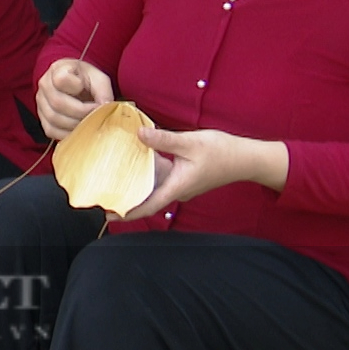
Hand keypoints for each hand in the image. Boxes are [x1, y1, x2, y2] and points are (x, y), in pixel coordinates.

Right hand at [37, 58, 113, 140]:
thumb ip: (103, 89)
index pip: (61, 80)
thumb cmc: (87, 80)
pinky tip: (79, 130)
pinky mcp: (42, 118)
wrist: (77, 85)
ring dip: (75, 124)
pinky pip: (51, 130)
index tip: (90, 92)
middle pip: (57, 103)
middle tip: (96, 115)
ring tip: (89, 123)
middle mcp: (44, 85)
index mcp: (57, 70)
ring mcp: (41, 102)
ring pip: (53, 119)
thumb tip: (105, 107)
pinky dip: (67, 134)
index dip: (77, 88)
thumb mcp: (98, 78)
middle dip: (81, 112)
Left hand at [118, 129, 288, 220]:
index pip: (149, 205)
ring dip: (135, 186)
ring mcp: (181, 185)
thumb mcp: (190, 142)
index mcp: (178, 186)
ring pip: (153, 188)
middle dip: (126, 199)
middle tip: (102, 195)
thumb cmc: (222, 152)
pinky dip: (147, 174)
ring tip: (112, 179)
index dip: (128, 212)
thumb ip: (163, 139)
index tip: (109, 215)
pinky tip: (135, 161)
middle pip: (147, 199)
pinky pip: (161, 180)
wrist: (246, 158)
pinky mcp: (184, 178)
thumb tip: (138, 133)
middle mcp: (178, 190)